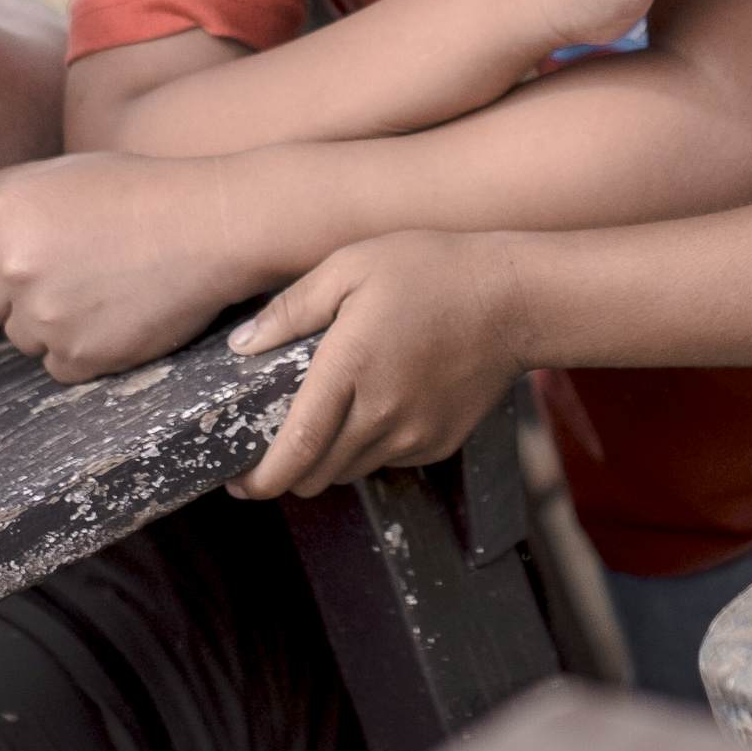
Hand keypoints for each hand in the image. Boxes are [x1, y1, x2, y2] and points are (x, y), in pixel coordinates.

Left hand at [0, 152, 268, 378]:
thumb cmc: (140, 191)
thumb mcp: (66, 172)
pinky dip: (81, 349)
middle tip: (70, 271)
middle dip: (14, 292)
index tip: (19, 254)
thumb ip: (1, 190)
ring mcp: (44, 314)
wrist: (211, 227)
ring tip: (100, 289)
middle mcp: (13, 265)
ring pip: (19, 336)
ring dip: (49, 321)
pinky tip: (114, 315)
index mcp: (3, 212)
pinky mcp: (77, 355)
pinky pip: (57, 365)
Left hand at [224, 232, 527, 498]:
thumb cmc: (430, 270)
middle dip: (284, 473)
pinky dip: (367, 447)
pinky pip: (387, 459)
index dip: (259, 480)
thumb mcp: (351, 266)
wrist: (514, 298)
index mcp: (350, 370)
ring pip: (349, 471)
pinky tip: (372, 405)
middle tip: (267, 451)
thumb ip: (291, 309)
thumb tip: (241, 346)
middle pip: (316, 475)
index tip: (236, 484)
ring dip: (325, 459)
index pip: (295, 451)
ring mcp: (414, 435)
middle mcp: (381, 414)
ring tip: (321, 420)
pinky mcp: (439, 443)